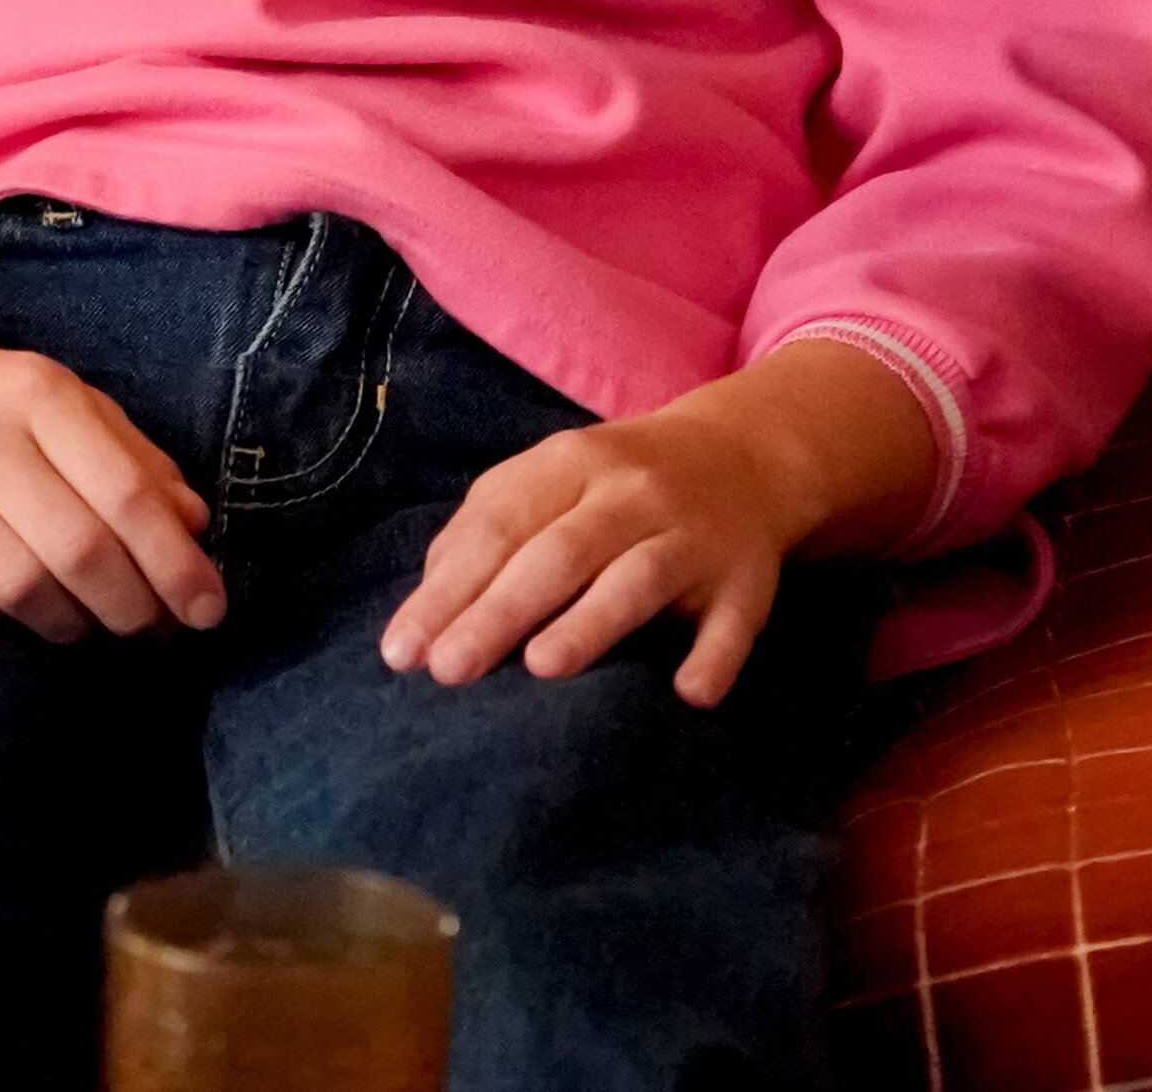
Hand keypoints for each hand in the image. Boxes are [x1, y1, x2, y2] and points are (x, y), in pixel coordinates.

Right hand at [0, 197, 224, 642]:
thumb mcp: (60, 401)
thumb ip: (131, 458)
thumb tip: (193, 527)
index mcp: (37, 392)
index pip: (124, 493)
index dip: (175, 564)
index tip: (207, 610)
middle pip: (77, 549)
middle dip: (129, 608)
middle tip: (147, 629)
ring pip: (14, 582)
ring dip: (65, 621)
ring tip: (79, 622)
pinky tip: (1, 606)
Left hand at [378, 338, 928, 705]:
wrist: (741, 457)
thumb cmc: (613, 485)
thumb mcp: (548, 481)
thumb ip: (487, 530)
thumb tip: (429, 605)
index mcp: (569, 464)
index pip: (498, 527)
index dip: (448, 589)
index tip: (403, 651)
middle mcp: (630, 494)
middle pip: (559, 553)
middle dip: (498, 611)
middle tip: (449, 669)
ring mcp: (693, 536)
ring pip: (639, 577)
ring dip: (593, 622)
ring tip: (542, 667)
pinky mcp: (748, 581)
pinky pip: (734, 621)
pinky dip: (715, 656)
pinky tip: (689, 694)